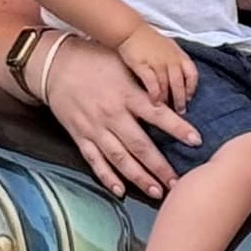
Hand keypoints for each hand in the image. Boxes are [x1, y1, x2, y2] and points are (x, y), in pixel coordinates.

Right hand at [40, 39, 196, 197]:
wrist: (54, 64)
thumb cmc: (93, 59)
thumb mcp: (123, 62)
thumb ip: (145, 79)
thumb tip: (172, 92)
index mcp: (126, 94)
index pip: (158, 115)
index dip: (178, 128)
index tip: (196, 141)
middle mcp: (112, 114)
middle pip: (140, 146)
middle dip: (160, 167)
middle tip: (178, 183)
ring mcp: (94, 128)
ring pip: (120, 159)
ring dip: (139, 178)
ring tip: (157, 192)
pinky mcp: (80, 136)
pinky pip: (95, 161)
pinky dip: (107, 177)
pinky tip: (120, 191)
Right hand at [115, 26, 196, 107]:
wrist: (130, 30)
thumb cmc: (148, 40)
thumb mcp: (168, 47)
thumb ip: (176, 60)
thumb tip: (181, 76)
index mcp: (178, 54)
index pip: (192, 73)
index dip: (192, 87)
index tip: (189, 98)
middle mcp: (170, 59)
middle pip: (179, 83)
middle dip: (180, 99)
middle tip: (180, 111)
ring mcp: (157, 63)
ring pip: (166, 86)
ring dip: (167, 99)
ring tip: (166, 110)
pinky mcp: (143, 66)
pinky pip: (152, 84)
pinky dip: (155, 94)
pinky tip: (154, 102)